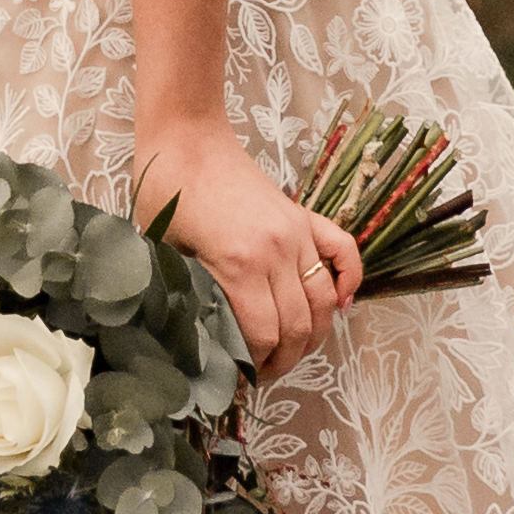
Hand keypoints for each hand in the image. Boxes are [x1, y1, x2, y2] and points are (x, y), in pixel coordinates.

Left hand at [132, 120, 362, 371]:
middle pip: (299, 326)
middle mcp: (277, 250)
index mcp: (239, 263)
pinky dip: (350, 280)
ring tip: (291, 351)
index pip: (265, 335)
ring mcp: (296, 230)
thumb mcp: (164, 251)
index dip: (254, 366)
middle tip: (262, 374)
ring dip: (314, 334)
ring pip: (324, 299)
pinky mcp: (302, 214)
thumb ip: (188, 295)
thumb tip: (197, 340)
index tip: (238, 378)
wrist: (185, 135)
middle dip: (285, 360)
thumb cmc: (164, 189)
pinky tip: (341, 304)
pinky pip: (343, 251)